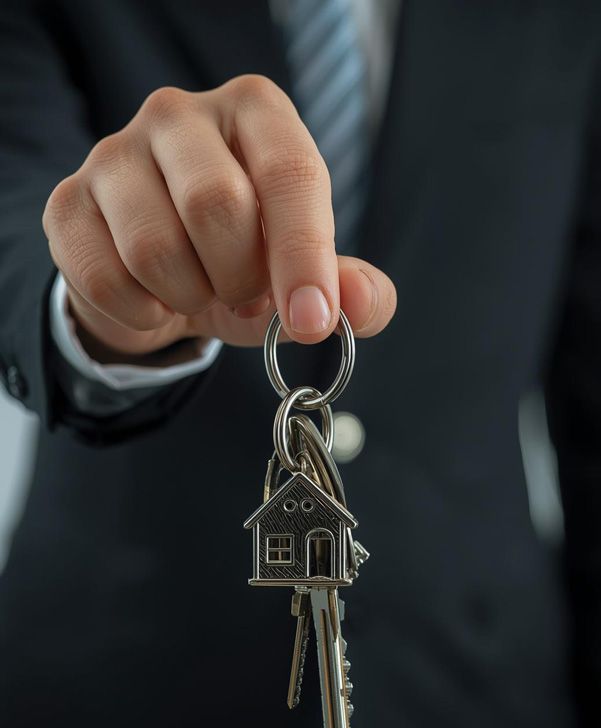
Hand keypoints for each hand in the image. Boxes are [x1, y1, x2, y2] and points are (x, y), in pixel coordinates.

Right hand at [42, 77, 395, 358]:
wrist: (160, 276)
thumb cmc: (241, 261)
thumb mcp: (301, 276)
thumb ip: (346, 288)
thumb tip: (359, 303)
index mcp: (255, 113)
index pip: (288, 173)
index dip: (303, 255)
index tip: (311, 320)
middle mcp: (180, 115)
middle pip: (216, 206)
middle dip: (240, 279)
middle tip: (244, 296)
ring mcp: (114, 153)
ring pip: (155, 247)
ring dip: (190, 297)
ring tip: (199, 291)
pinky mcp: (68, 202)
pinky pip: (106, 277)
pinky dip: (142, 311)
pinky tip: (154, 298)